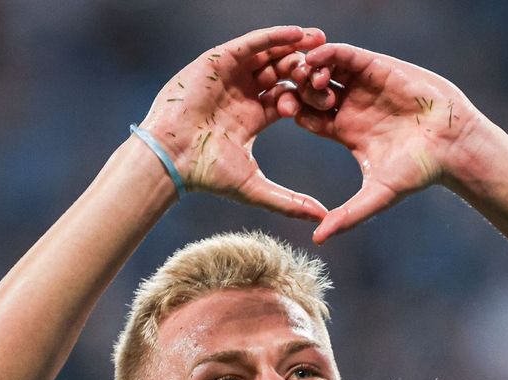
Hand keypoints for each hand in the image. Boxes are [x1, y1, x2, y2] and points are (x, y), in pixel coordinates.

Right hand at [137, 26, 329, 219]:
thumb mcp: (256, 188)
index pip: (288, 99)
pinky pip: (252, 43)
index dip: (310, 97)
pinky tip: (298, 33)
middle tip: (332, 66)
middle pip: (282, 74)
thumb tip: (323, 218)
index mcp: (253, 116)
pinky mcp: (218, 61)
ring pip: (269, 55)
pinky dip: (275, 36)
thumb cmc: (207, 173)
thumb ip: (290, 201)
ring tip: (322, 40)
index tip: (335, 98)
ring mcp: (230, 75)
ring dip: (295, 47)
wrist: (172, 158)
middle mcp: (242, 93)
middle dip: (307, 70)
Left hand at [288, 44, 484, 242]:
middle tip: (283, 89)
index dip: (291, 111)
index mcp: (344, 131)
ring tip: (300, 73)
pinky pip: (345, 54)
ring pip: (326, 69)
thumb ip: (348, 216)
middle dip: (296, 88)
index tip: (277, 111)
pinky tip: (315, 58)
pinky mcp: (378, 68)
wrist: (452, 145)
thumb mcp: (377, 195)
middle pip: (311, 91)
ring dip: (309, 68)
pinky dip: (328, 52)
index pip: (307, 117)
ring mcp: (364, 85)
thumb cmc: (419, 171)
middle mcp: (351, 106)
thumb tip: (317, 240)